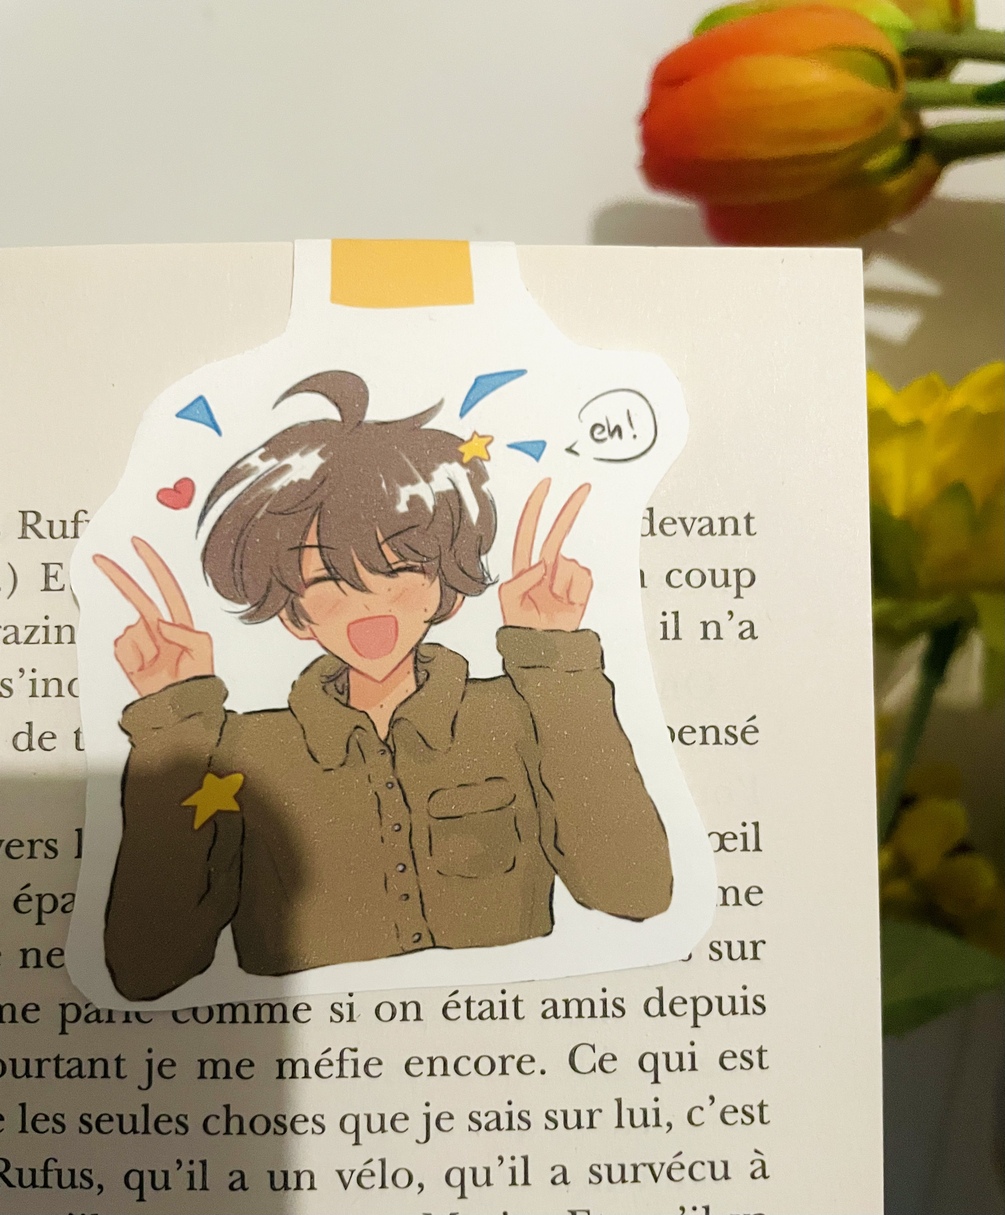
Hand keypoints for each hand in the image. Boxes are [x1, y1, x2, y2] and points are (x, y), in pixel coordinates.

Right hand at [93, 538, 213, 697]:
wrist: (178, 707)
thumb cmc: (196, 679)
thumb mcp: (202, 652)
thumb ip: (186, 632)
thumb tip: (159, 624)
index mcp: (178, 621)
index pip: (165, 586)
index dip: (152, 565)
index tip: (137, 544)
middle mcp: (158, 627)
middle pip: (136, 596)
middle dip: (119, 577)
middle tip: (99, 559)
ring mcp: (141, 641)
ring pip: (131, 630)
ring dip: (143, 648)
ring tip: (157, 665)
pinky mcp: (127, 655)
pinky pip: (121, 646)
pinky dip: (130, 658)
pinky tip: (143, 669)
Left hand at [499, 479, 593, 631]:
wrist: (545, 650)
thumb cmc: (522, 627)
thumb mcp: (509, 603)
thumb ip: (519, 581)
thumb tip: (543, 565)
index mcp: (526, 567)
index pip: (529, 531)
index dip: (536, 508)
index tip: (546, 485)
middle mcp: (547, 567)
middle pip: (558, 533)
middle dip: (570, 510)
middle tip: (585, 487)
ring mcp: (565, 577)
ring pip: (570, 564)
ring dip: (563, 584)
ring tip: (555, 603)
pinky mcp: (582, 588)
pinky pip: (584, 577)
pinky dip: (577, 591)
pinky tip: (569, 604)